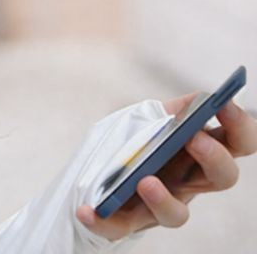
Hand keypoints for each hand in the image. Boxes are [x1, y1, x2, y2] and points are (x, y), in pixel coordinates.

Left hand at [75, 92, 256, 240]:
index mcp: (199, 150)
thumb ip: (171, 111)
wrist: (96, 172)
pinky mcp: (129, 220)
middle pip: (222, 177)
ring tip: (144, 181)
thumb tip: (199, 99)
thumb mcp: (148, 117)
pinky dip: (103, 220)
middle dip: (214, 158)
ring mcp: (162, 203)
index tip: (224, 105)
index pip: (237, 142)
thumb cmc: (132, 141)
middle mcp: (189, 181)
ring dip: (163, 200)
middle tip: (194, 139)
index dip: (240, 126)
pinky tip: (87, 211)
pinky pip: (120, 227)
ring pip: (177, 215)